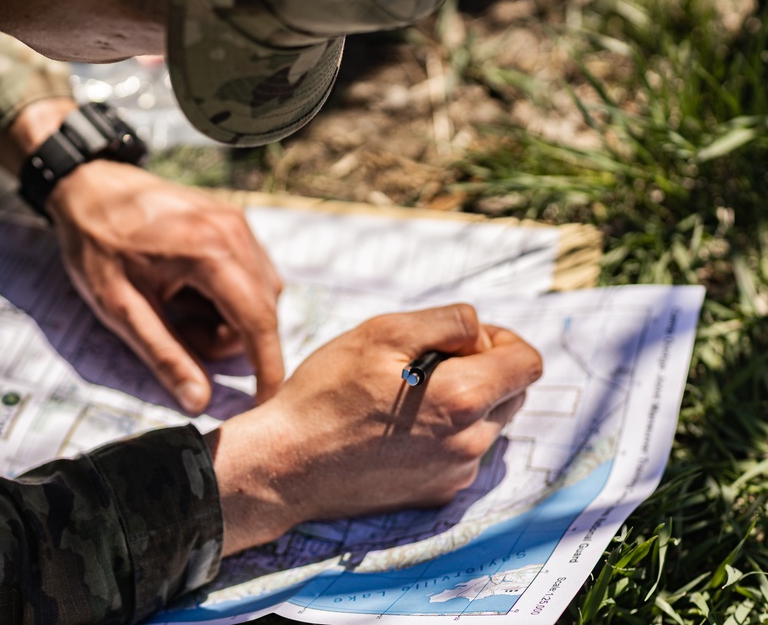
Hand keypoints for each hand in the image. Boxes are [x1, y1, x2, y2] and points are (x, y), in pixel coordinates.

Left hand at [46, 160, 284, 412]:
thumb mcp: (121, 307)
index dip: (267, 366)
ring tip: (179, 308)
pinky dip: (230, 294)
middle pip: (263, 310)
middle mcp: (235, 231)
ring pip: (262, 292)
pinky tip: (189, 289)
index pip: (258, 321)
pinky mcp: (233, 220)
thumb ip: (164, 355)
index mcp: (210, 251)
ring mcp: (238, 222)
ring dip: (230, 316)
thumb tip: (198, 401)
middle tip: (179, 332)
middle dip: (230, 338)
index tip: (266, 400)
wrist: (87, 185)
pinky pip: (252, 271)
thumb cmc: (96, 243)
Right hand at [204, 304, 542, 555]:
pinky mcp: (437, 494)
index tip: (459, 341)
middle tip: (425, 363)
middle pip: (512, 393)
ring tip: (404, 398)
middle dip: (482, 369)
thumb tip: (483, 335)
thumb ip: (449, 321)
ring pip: (486, 423)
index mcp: (463, 399)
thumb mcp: (383, 332)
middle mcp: (471, 443)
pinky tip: (396, 429)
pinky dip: (442, 433)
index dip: (500, 340)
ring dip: (462, 402)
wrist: (286, 465)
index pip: (529, 363)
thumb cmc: (327, 394)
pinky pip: (461, 453)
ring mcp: (456, 474)